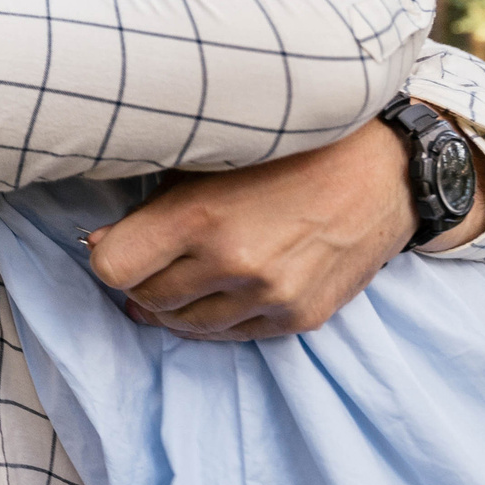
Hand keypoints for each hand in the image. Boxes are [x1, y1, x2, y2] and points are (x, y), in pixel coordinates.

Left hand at [84, 119, 484, 340]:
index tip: (115, 243)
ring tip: (181, 276)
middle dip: (141, 280)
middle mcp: (234, 264)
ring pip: (188, 326)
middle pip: (148, 298)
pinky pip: (234, 335)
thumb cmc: (291, 149)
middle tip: (151, 258)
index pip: (112, 267)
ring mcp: (271, 296)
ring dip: (176, 305)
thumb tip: (100, 245)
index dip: (107, 255)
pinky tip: (221, 289)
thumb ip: (154, 202)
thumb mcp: (212, 157)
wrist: (384, 169)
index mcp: (200, 217)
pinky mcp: (301, 317)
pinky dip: (218, 316)